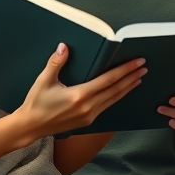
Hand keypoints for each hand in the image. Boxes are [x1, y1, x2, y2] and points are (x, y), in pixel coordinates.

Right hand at [14, 43, 145, 138]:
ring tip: (138, 78)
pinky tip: (122, 91)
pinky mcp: (88, 121)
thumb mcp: (44, 81)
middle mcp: (88, 107)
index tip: (137, 62)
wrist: (30, 127)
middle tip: (144, 67)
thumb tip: (64, 47)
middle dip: (131, 77)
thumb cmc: (36, 103)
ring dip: (127, 87)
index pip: (109, 80)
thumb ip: (56, 63)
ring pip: (114, 99)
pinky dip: (117, 96)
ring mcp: (89, 115)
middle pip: (116, 90)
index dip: (125, 70)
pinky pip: (107, 106)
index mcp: (79, 96)